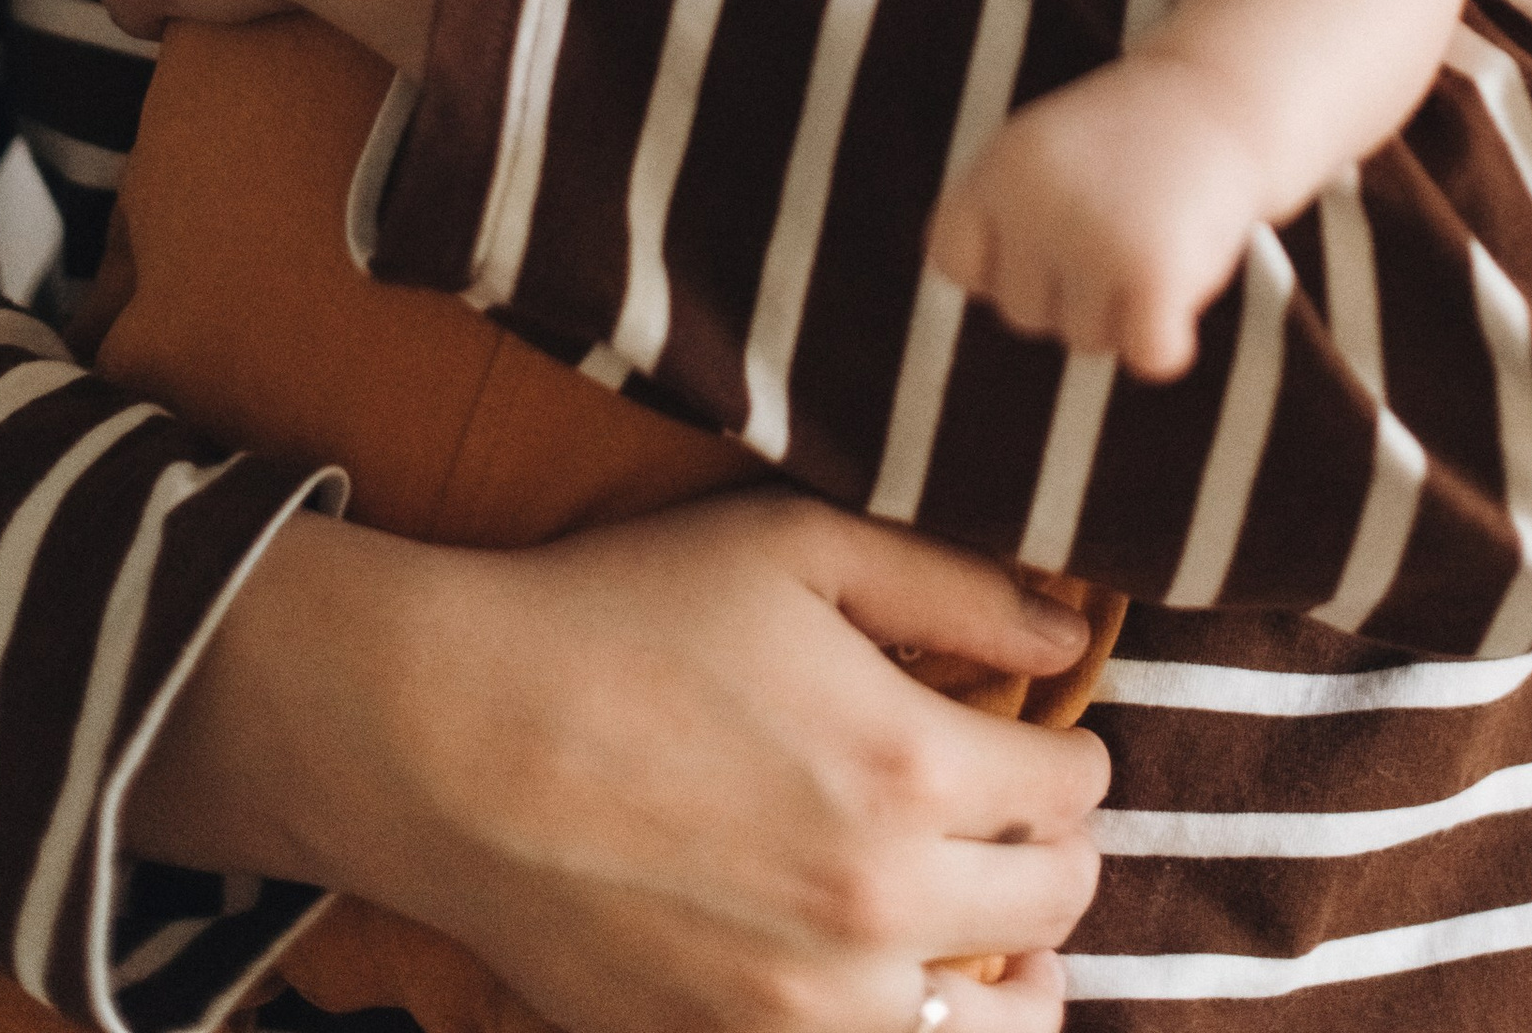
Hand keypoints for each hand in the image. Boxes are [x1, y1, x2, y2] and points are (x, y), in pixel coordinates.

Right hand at [126, 487, 1107, 1032]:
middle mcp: (878, 909)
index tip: (1044, 736)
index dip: (1074, 753)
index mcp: (909, 770)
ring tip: (984, 925)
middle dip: (1055, 851)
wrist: (455, 739)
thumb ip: (957, 585)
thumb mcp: (799, 546)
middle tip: (1016, 814)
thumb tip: (1074, 633)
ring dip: (1012, 972)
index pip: (1076, 792)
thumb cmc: (624, 618)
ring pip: (998, 1031)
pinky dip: (909, 1029)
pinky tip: (887, 978)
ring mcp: (802, 1007)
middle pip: (1057, 907)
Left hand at [928, 54, 1265, 381]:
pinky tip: (1182, 283)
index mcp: (998, 168)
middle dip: (1071, 287)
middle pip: (1022, 312)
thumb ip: (1003, 219)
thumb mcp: (1042, 153)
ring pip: (1085, 339)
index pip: (952, 260)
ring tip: (1155, 231)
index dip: (999, 260)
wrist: (1225, 94)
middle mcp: (1036, 205)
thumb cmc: (1132, 135)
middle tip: (1122, 219)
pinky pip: (1147, 356)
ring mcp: (1094, 240)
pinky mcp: (1153, 274)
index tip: (1045, 229)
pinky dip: (1168, 339)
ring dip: (1123, 307)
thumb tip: (998, 305)